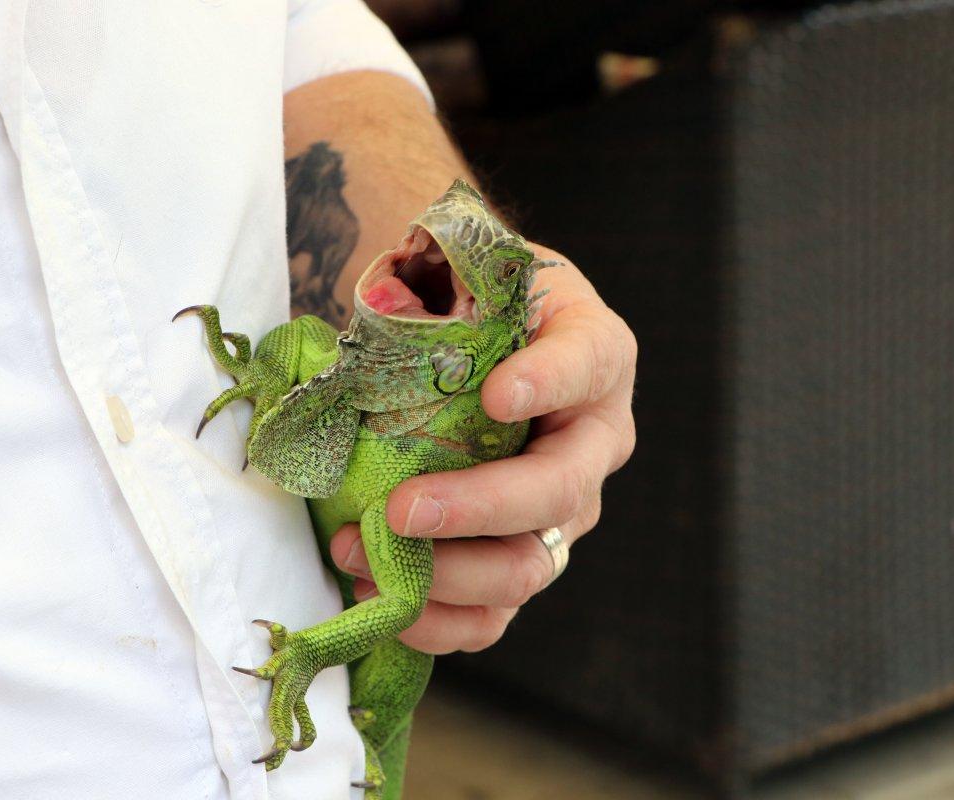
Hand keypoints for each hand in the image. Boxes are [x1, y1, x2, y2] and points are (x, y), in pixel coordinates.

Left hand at [329, 245, 636, 653]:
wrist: (488, 340)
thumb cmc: (477, 304)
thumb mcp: (472, 274)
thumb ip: (443, 290)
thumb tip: (375, 315)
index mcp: (594, 354)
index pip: (584, 364)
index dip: (546, 383)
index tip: (494, 395)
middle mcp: (594, 440)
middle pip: (557, 491)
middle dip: (478, 508)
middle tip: (400, 508)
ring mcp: (564, 510)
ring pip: (529, 568)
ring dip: (443, 574)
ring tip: (359, 551)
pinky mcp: (522, 556)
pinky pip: (495, 614)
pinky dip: (436, 619)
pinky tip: (378, 594)